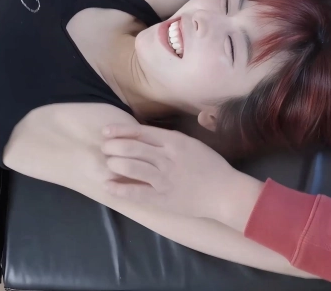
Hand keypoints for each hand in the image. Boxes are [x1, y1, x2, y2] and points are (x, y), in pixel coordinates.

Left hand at [100, 123, 262, 226]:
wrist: (225, 193)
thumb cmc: (210, 166)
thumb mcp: (192, 144)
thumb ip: (169, 140)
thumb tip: (144, 135)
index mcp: (174, 142)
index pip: (140, 132)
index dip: (120, 131)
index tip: (106, 132)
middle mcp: (166, 158)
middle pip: (132, 148)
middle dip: (113, 147)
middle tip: (105, 149)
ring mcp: (163, 179)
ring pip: (131, 167)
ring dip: (115, 164)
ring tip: (108, 163)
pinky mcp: (162, 198)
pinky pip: (136, 193)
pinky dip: (119, 189)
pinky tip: (108, 186)